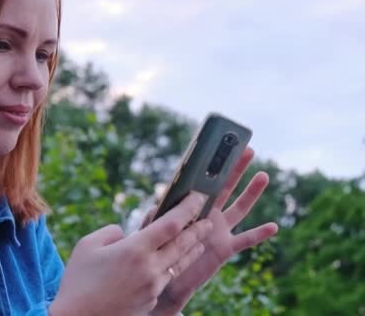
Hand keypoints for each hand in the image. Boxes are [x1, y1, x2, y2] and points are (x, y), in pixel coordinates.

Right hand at [49, 192, 212, 315]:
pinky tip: (171, 263)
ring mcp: (152, 287)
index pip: (171, 224)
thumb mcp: (87, 245)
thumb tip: (128, 235)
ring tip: (200, 242)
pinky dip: (171, 267)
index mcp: (135, 250)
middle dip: (197, 230)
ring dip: (191, 251)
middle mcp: (149, 268)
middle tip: (208, 220)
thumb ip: (112, 232)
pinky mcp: (150, 302)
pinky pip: (164, 279)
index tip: (197, 198)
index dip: (187, 209)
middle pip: (183, 245)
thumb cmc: (78, 280)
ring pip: (178, 264)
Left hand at [148, 147, 278, 314]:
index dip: (212, 166)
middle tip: (247, 149)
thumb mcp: (154, 230)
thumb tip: (157, 204)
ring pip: (240, 208)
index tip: (220, 147)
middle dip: (236, 169)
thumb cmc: (159, 252)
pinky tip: (273, 227)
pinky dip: (259, 234)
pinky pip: (246, 240)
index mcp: (191, 206)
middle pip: (226, 188)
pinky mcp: (225, 248)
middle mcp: (208, 214)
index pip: (204, 181)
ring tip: (263, 175)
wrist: (167, 281)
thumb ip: (157, 216)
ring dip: (252, 193)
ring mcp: (219, 230)